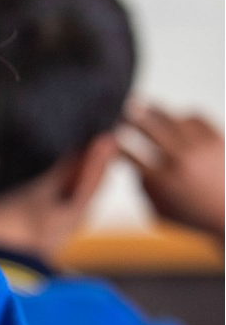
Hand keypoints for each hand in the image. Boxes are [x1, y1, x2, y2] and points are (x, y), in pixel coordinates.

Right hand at [119, 101, 225, 245]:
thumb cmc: (197, 216)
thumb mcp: (159, 210)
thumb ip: (141, 186)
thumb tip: (130, 161)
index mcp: (163, 181)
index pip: (128, 153)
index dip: (114, 142)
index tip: (110, 137)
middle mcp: (181, 161)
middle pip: (146, 126)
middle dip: (129, 117)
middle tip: (123, 112)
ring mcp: (201, 148)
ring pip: (170, 116)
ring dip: (154, 112)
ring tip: (146, 109)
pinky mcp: (219, 140)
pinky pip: (195, 117)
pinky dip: (183, 117)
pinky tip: (176, 121)